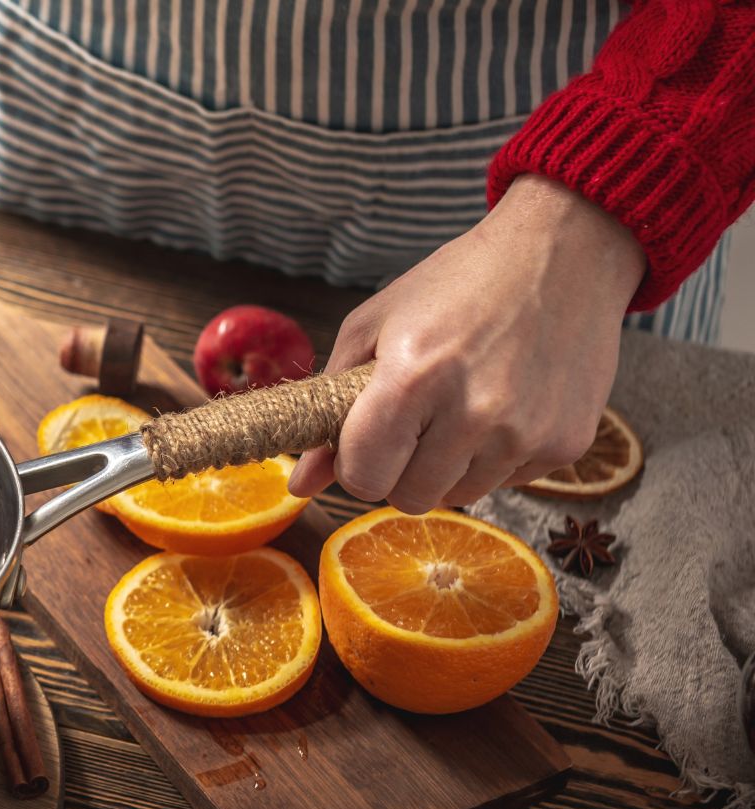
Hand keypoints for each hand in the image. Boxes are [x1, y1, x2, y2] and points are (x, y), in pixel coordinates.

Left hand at [288, 175, 645, 511]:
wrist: (564, 251)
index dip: (356, 464)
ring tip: (461, 407)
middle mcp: (474, 413)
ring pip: (459, 496)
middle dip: (401, 468)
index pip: (364, 478)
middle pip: (410, 497)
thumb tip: (300, 485)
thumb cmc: (457, 283)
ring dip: (449, 466)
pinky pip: (508, 482)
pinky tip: (505, 403)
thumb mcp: (374, 327)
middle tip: (415, 421)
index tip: (367, 440)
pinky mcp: (568, 443)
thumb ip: (330, 408)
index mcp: (413, 378)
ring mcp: (527, 432)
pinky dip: (497, 456)